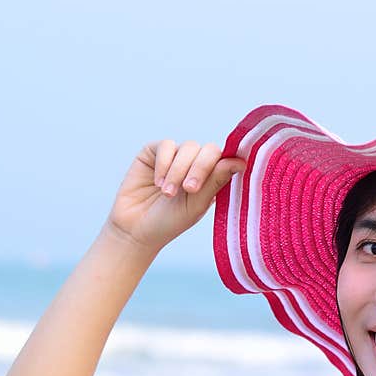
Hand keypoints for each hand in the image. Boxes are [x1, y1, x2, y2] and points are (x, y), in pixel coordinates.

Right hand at [105, 140, 245, 251]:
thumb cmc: (168, 222)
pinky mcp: (154, 152)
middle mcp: (195, 164)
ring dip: (178, 171)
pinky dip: (163, 164)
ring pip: (188, 147)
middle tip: (189, 189)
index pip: (226, 159)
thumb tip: (240, 162)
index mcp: (211, 178)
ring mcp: (175, 157)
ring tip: (167, 193)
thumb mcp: (195, 205)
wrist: (135, 229)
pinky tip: (158, 183)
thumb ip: (215, 182)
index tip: (239, 165)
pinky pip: (166, 146)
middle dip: (201, 168)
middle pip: (209, 150)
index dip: (230, 159)